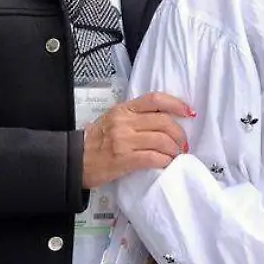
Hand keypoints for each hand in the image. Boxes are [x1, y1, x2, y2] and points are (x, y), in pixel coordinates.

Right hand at [80, 93, 194, 187]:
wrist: (73, 160)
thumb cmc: (95, 141)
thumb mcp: (113, 119)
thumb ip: (135, 116)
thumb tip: (164, 119)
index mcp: (124, 109)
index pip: (155, 99)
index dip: (176, 104)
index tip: (189, 112)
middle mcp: (125, 122)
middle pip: (164, 121)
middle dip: (179, 133)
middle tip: (183, 143)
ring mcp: (124, 140)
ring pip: (161, 140)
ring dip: (174, 149)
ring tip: (176, 155)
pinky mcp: (123, 159)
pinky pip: (152, 157)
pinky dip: (164, 161)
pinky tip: (166, 164)